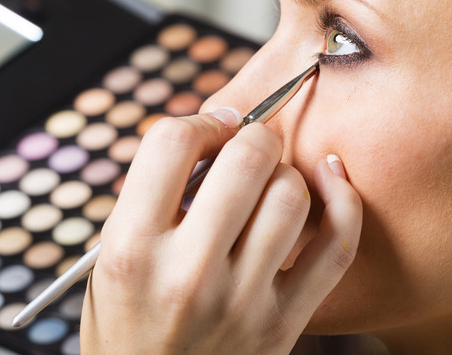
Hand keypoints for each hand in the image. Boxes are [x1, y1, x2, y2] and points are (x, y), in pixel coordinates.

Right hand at [81, 108, 362, 353]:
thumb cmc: (126, 329)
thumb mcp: (108, 264)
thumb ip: (149, 201)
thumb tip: (213, 139)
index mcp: (130, 250)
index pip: (171, 144)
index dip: (199, 123)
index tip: (209, 131)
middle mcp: (187, 273)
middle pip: (246, 159)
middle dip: (251, 136)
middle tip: (245, 145)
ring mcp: (241, 300)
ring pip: (292, 195)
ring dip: (285, 172)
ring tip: (269, 181)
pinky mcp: (283, 323)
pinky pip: (336, 247)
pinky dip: (343, 200)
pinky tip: (330, 176)